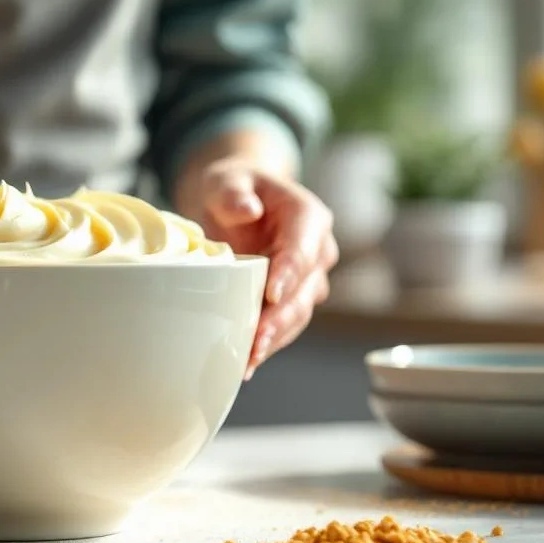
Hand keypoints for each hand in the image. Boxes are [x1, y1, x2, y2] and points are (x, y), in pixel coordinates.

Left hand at [189, 156, 338, 378]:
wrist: (236, 201)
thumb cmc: (234, 187)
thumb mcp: (226, 179)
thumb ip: (233, 191)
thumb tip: (246, 211)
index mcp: (308, 217)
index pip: (303, 249)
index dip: (289, 274)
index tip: (271, 296)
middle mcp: (317, 250)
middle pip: (304, 290)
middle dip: (279, 319)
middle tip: (255, 342)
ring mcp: (308, 278)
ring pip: (298, 314)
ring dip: (274, 338)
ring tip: (248, 360)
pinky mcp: (292, 298)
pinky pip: (284, 324)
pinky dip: (267, 342)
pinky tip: (245, 363)